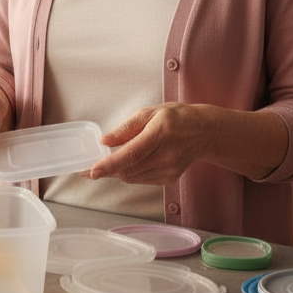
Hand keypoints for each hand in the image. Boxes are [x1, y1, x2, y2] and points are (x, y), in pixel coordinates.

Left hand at [84, 103, 207, 185]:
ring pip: (133, 177)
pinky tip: (130, 162)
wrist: (204, 132)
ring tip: (109, 162)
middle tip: (88, 167)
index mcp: (160, 134)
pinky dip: (130, 173)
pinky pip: (141, 179)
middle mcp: (166, 155)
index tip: (92, 170)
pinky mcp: (169, 179)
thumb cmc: (176, 118)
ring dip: (117, 171)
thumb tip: (105, 141)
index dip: (110, 164)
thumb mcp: (149, 112)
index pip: (131, 154)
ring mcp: (169, 170)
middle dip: (107, 170)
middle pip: (129, 169)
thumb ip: (125, 128)